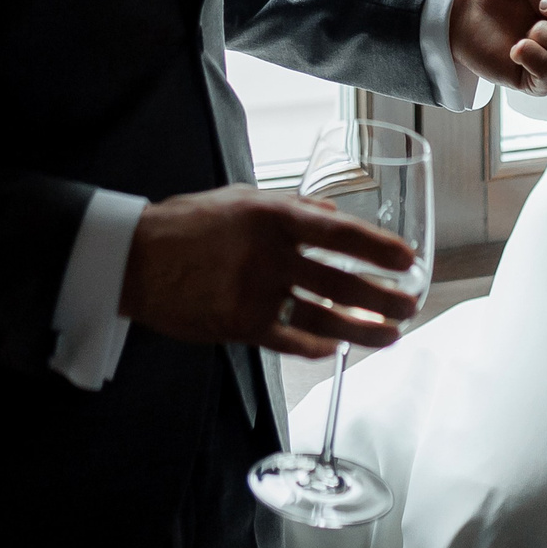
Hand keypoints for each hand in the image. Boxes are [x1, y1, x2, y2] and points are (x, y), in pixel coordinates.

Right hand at [119, 185, 420, 360]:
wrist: (135, 259)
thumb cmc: (188, 224)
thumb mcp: (241, 199)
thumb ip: (291, 207)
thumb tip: (334, 214)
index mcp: (274, 217)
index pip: (341, 234)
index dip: (379, 249)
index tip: (409, 259)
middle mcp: (270, 256)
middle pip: (342, 282)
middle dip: (383, 296)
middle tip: (411, 304)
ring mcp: (256, 294)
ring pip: (324, 318)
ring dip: (363, 329)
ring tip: (390, 335)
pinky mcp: (240, 326)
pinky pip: (291, 341)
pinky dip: (318, 347)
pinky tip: (337, 348)